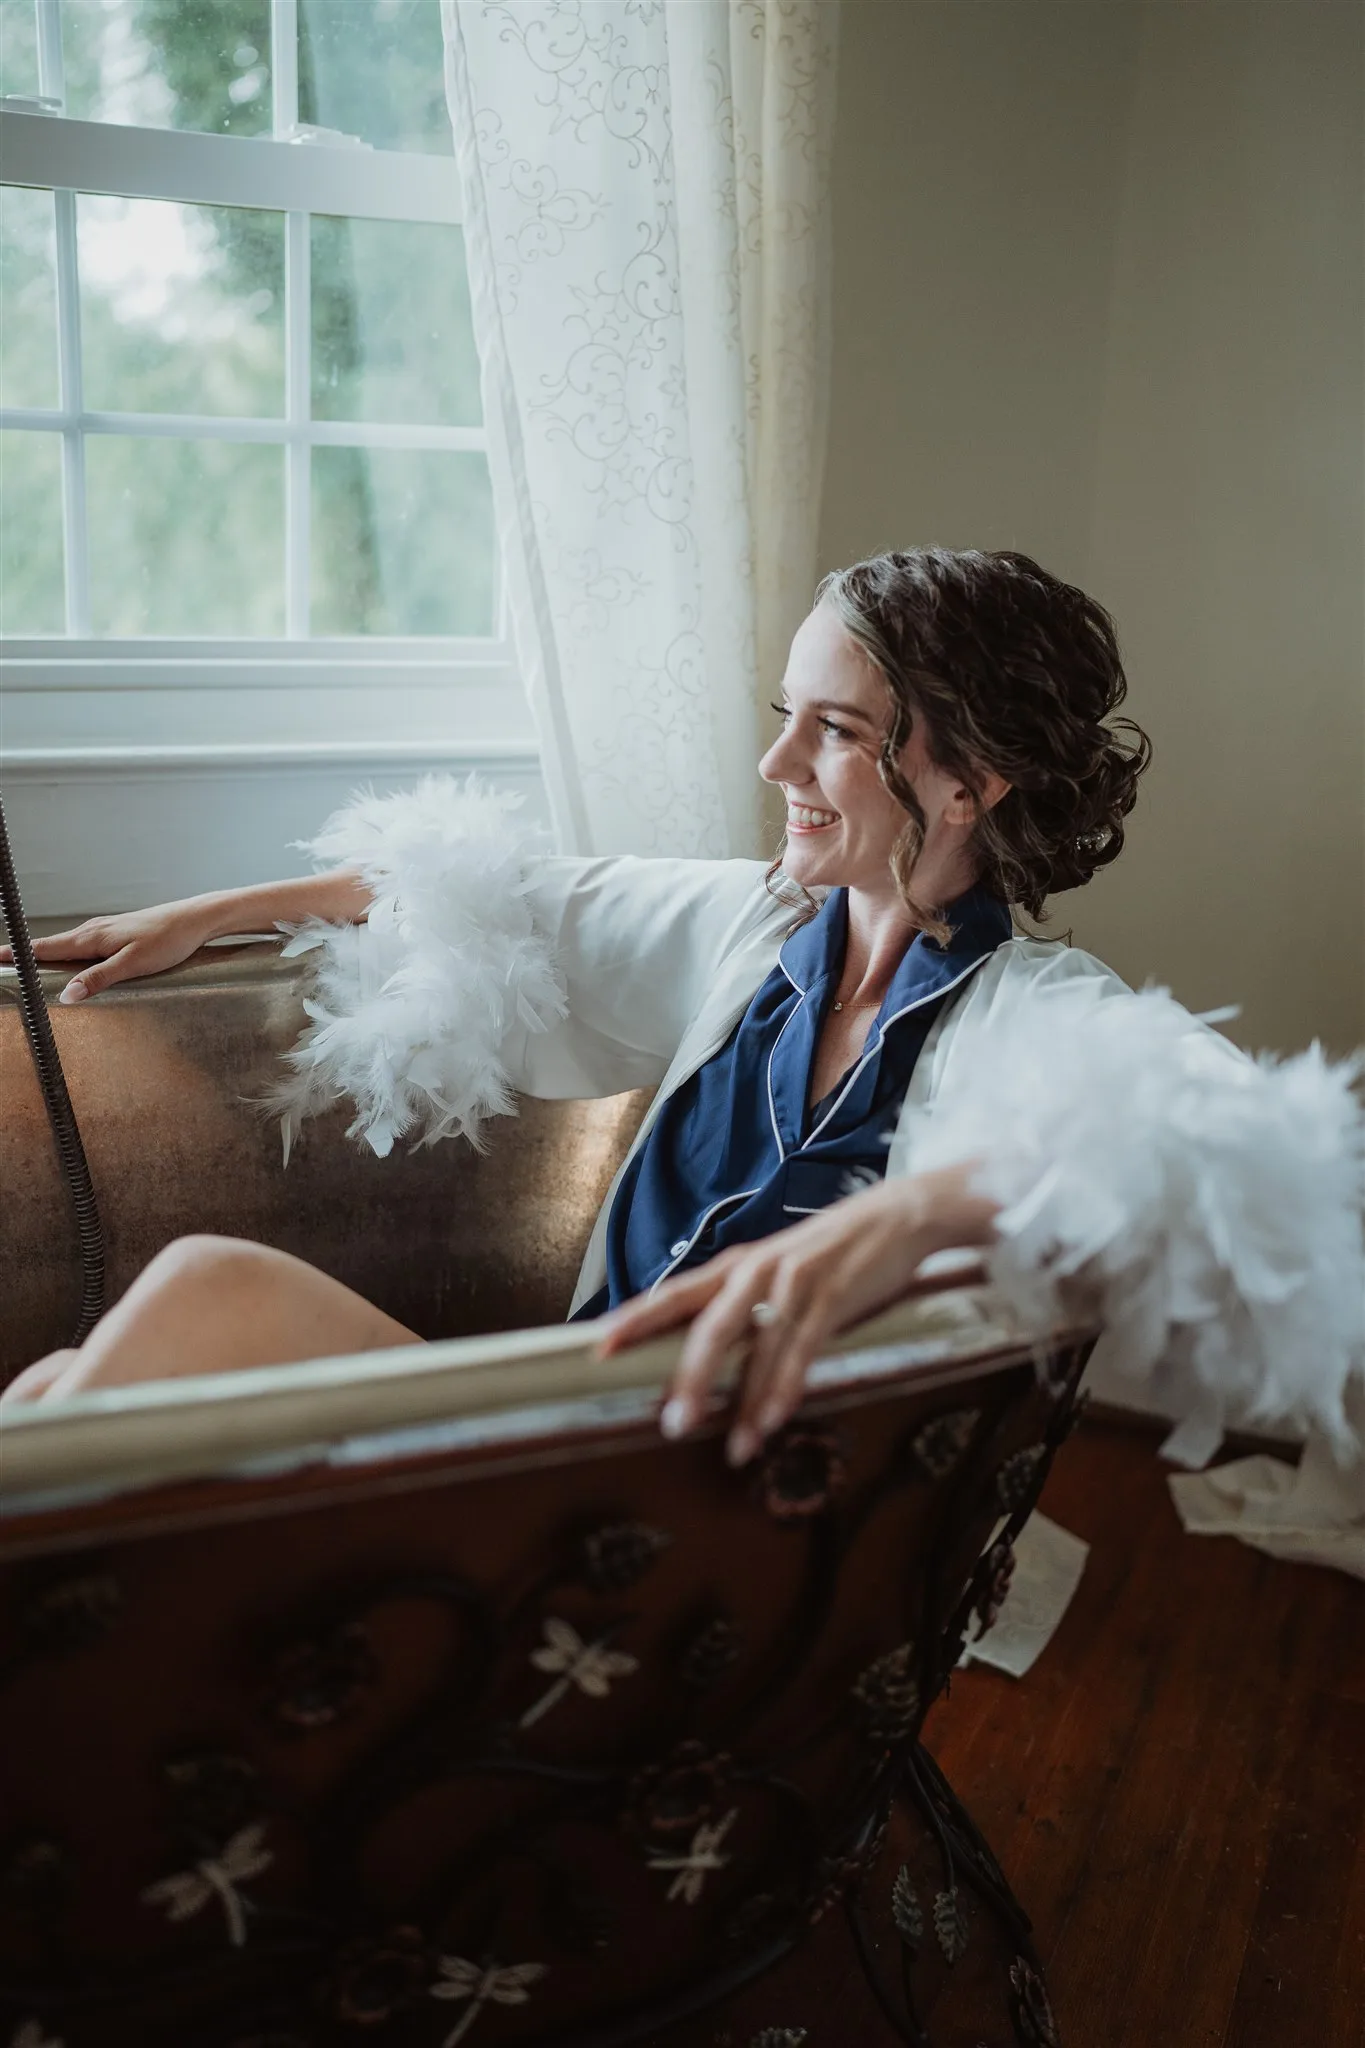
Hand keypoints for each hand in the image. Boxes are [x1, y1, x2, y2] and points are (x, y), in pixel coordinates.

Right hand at [0, 900, 218, 1003]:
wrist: (195, 919)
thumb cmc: (168, 940)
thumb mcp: (133, 964)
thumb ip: (98, 979)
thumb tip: (66, 994)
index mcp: (92, 938)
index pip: (45, 947)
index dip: (19, 955)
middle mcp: (93, 930)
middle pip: (50, 945)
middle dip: (25, 956)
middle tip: (3, 964)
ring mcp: (104, 930)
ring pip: (66, 945)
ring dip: (44, 954)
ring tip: (26, 967)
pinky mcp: (116, 933)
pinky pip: (82, 945)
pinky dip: (66, 952)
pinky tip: (68, 962)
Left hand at [593, 1163, 997, 1465]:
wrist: (896, 1216)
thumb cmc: (831, 1251)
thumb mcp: (777, 1269)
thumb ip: (744, 1302)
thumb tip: (708, 1349)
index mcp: (736, 1265)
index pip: (673, 1294)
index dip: (635, 1320)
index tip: (599, 1349)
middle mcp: (756, 1270)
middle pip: (707, 1328)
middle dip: (688, 1379)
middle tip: (671, 1424)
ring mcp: (793, 1282)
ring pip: (756, 1348)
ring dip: (743, 1403)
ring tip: (732, 1448)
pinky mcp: (831, 1296)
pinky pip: (802, 1350)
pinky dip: (786, 1389)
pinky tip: (774, 1422)